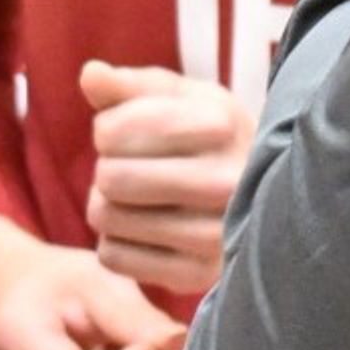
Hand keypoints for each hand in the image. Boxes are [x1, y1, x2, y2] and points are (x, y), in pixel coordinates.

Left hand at [80, 60, 249, 295]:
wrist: (258, 192)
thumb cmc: (206, 135)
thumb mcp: (178, 98)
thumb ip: (130, 85)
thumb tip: (91, 74)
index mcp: (222, 123)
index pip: (112, 132)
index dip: (106, 131)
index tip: (130, 133)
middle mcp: (227, 180)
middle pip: (110, 178)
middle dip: (107, 169)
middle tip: (129, 168)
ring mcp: (216, 234)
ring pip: (108, 219)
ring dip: (106, 205)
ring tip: (136, 198)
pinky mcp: (197, 275)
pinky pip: (114, 257)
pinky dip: (115, 241)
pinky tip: (143, 228)